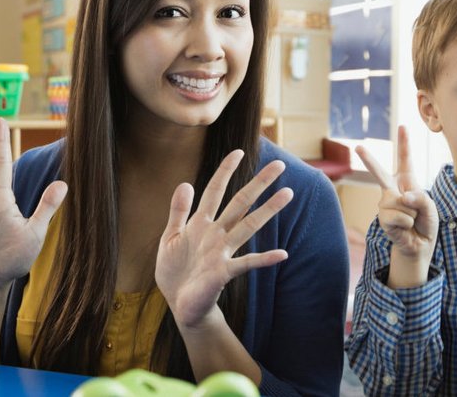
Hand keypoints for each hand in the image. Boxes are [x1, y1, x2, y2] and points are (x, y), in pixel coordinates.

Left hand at [156, 150, 291, 329]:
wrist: (179, 304)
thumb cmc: (175, 271)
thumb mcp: (170, 237)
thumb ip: (178, 211)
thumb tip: (185, 182)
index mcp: (200, 224)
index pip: (214, 191)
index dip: (225, 171)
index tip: (238, 152)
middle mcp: (216, 234)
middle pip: (240, 203)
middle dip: (258, 184)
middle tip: (279, 165)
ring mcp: (222, 252)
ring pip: (248, 226)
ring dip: (267, 210)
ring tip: (286, 193)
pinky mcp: (224, 272)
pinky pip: (247, 263)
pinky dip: (264, 259)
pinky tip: (282, 254)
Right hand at [355, 126, 439, 286]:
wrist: (419, 244)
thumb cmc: (425, 222)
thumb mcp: (430, 208)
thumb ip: (421, 199)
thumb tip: (403, 198)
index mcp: (407, 181)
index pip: (405, 159)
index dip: (405, 142)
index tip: (403, 125)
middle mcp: (393, 189)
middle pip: (379, 172)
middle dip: (369, 160)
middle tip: (358, 147)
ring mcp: (385, 203)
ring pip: (401, 203)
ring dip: (413, 214)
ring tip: (411, 221)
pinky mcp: (383, 218)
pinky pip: (399, 216)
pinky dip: (407, 223)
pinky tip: (405, 228)